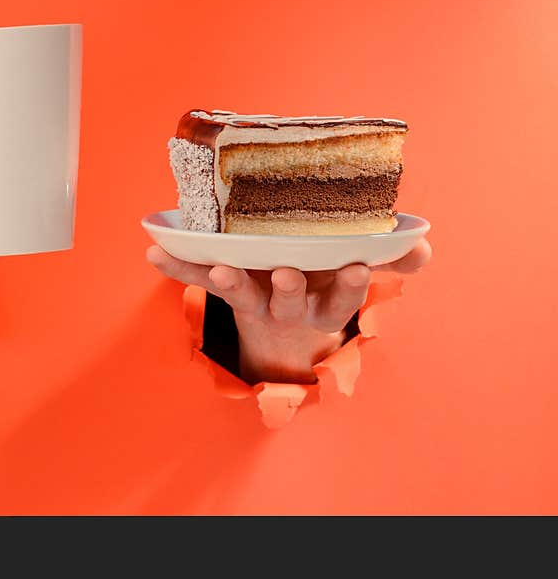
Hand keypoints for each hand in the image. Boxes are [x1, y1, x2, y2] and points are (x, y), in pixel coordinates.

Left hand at [147, 239, 431, 384]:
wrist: (282, 329)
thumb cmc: (324, 283)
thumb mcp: (356, 272)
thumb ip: (391, 259)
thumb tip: (423, 249)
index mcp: (325, 301)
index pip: (342, 296)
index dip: (349, 287)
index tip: (355, 266)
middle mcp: (289, 307)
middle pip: (291, 304)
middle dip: (291, 291)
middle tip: (289, 274)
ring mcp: (254, 300)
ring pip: (242, 296)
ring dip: (230, 281)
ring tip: (220, 269)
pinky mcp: (226, 288)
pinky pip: (199, 278)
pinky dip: (179, 266)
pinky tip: (155, 252)